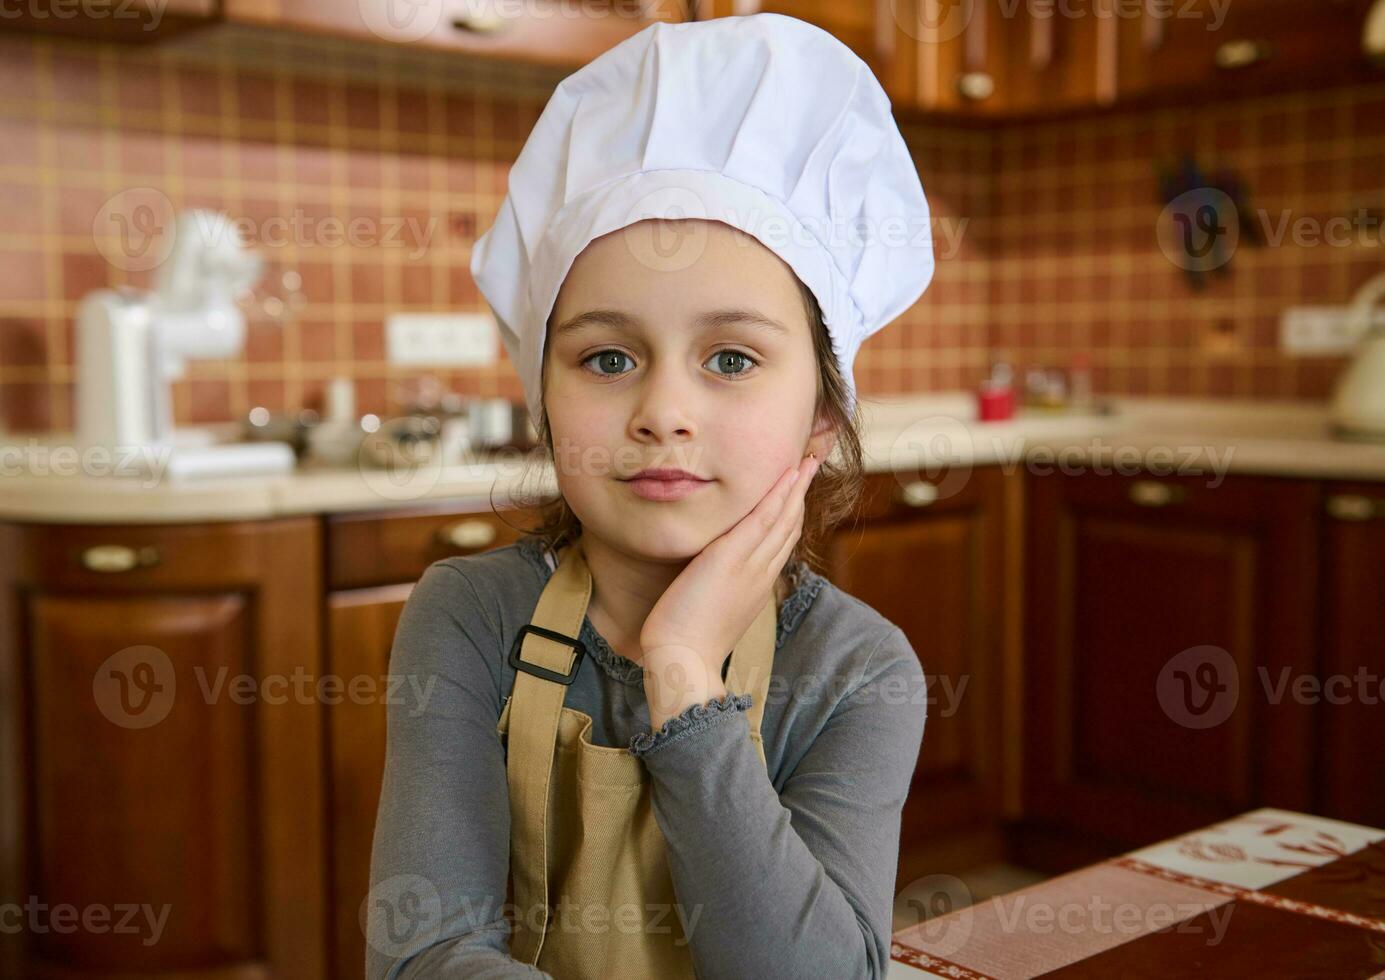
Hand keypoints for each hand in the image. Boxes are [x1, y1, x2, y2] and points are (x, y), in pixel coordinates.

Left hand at [640, 452, 820, 728]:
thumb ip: (719, 592)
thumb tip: (712, 581)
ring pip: (783, 518)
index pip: (781, 543)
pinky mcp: (732, 557)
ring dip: (797, 487)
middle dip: (801, 495)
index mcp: (758, 585)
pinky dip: (779, 494)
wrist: (682, 660)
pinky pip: (764, 518)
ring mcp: (751, 564)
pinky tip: (789, 474)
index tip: (797, 495)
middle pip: (789, 526)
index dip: (791, 515)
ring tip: (808, 461)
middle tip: (811, 466)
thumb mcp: (712, 612)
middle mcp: (762, 573)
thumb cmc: (686, 643)